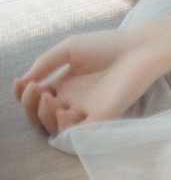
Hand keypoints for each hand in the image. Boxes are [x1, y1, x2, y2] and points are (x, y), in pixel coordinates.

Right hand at [13, 28, 160, 133]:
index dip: (24, 95)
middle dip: (30, 106)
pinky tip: (62, 112)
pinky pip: (80, 134)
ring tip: (48, 98)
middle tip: (35, 89)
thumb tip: (24, 81)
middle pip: (42, 115)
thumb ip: (45, 63)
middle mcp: (74, 101)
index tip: (23, 82)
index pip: (36, 98)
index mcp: (65, 85)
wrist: (139, 48)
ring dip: (44, 116)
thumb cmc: (108, 45)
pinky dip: (66, 128)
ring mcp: (88, 111)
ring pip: (56, 127)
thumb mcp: (69, 49)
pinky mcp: (103, 118)